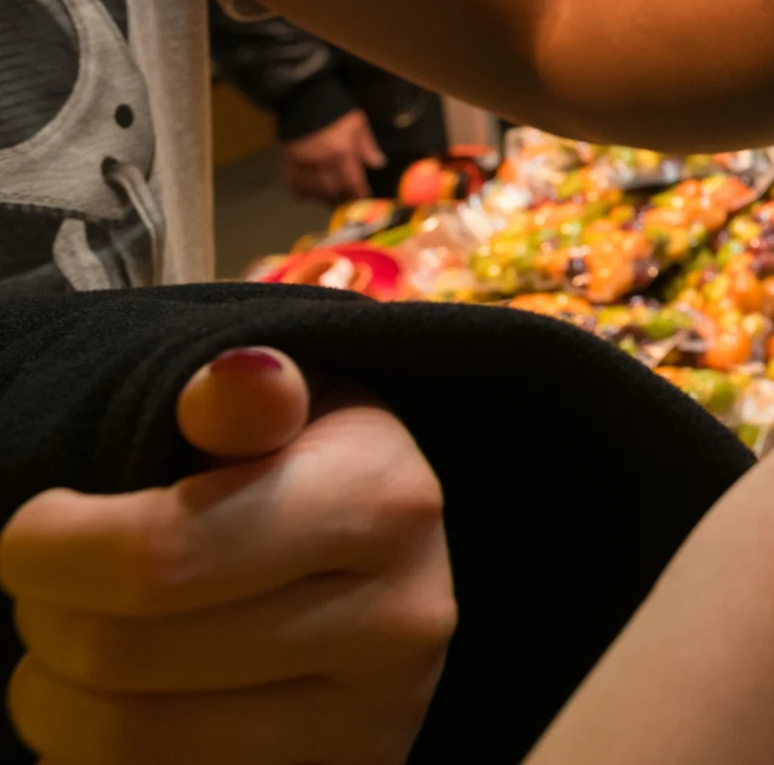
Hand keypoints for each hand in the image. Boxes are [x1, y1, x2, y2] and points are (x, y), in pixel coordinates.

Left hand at [2, 349, 453, 764]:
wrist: (376, 586)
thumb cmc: (299, 478)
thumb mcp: (289, 414)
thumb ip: (246, 403)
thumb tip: (239, 382)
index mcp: (387, 501)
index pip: (159, 554)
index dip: (52, 548)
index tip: (40, 528)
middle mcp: (398, 622)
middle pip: (123, 653)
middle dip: (46, 617)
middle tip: (56, 587)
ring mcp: (368, 728)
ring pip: (123, 739)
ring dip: (53, 696)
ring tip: (76, 650)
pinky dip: (90, 756)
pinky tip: (116, 705)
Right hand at [279, 110, 384, 205]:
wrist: (304, 96)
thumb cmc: (336, 110)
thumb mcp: (358, 123)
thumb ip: (367, 146)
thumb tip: (378, 165)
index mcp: (341, 152)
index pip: (353, 181)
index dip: (359, 192)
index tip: (364, 197)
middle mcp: (321, 162)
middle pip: (332, 190)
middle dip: (342, 198)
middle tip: (348, 201)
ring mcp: (302, 163)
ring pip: (312, 191)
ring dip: (322, 198)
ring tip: (331, 200)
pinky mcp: (287, 161)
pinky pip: (292, 184)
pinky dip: (301, 193)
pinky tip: (308, 194)